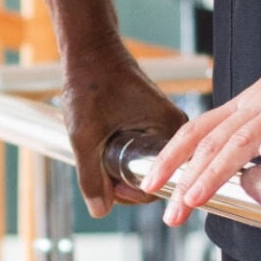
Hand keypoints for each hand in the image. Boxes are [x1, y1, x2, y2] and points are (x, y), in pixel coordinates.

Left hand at [60, 50, 186, 220]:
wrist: (89, 49)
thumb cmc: (90, 83)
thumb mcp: (85, 136)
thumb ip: (91, 177)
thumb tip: (100, 210)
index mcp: (173, 130)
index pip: (163, 182)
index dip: (134, 193)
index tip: (110, 190)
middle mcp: (175, 129)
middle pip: (154, 176)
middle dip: (125, 182)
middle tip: (99, 178)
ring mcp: (162, 125)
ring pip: (144, 164)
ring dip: (119, 169)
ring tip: (97, 161)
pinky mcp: (150, 121)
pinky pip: (140, 150)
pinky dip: (120, 156)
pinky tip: (101, 151)